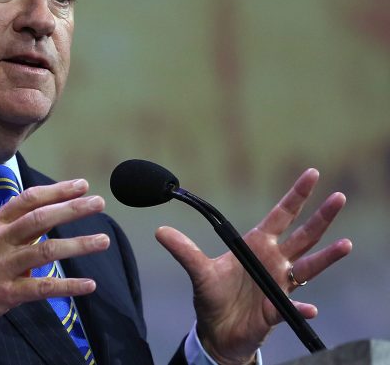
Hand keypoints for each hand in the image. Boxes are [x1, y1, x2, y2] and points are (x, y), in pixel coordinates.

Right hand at [0, 178, 109, 344]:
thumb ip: (7, 229)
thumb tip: (38, 222)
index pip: (28, 199)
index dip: (57, 190)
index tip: (81, 185)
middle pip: (41, 218)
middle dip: (73, 208)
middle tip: (99, 202)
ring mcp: (2, 266)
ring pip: (46, 250)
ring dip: (79, 245)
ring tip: (103, 240)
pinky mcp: (5, 293)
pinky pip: (42, 287)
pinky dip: (68, 286)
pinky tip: (89, 284)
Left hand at [155, 169, 351, 364]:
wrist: (218, 331)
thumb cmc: (214, 296)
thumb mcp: (198, 271)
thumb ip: (183, 250)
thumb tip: (160, 231)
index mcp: (257, 245)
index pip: (282, 214)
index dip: (296, 195)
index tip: (312, 174)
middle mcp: (274, 260)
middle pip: (304, 235)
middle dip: (321, 216)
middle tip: (339, 197)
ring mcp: (279, 284)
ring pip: (310, 267)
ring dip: (327, 257)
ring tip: (345, 244)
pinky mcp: (277, 310)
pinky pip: (293, 307)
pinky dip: (302, 307)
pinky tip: (310, 307)